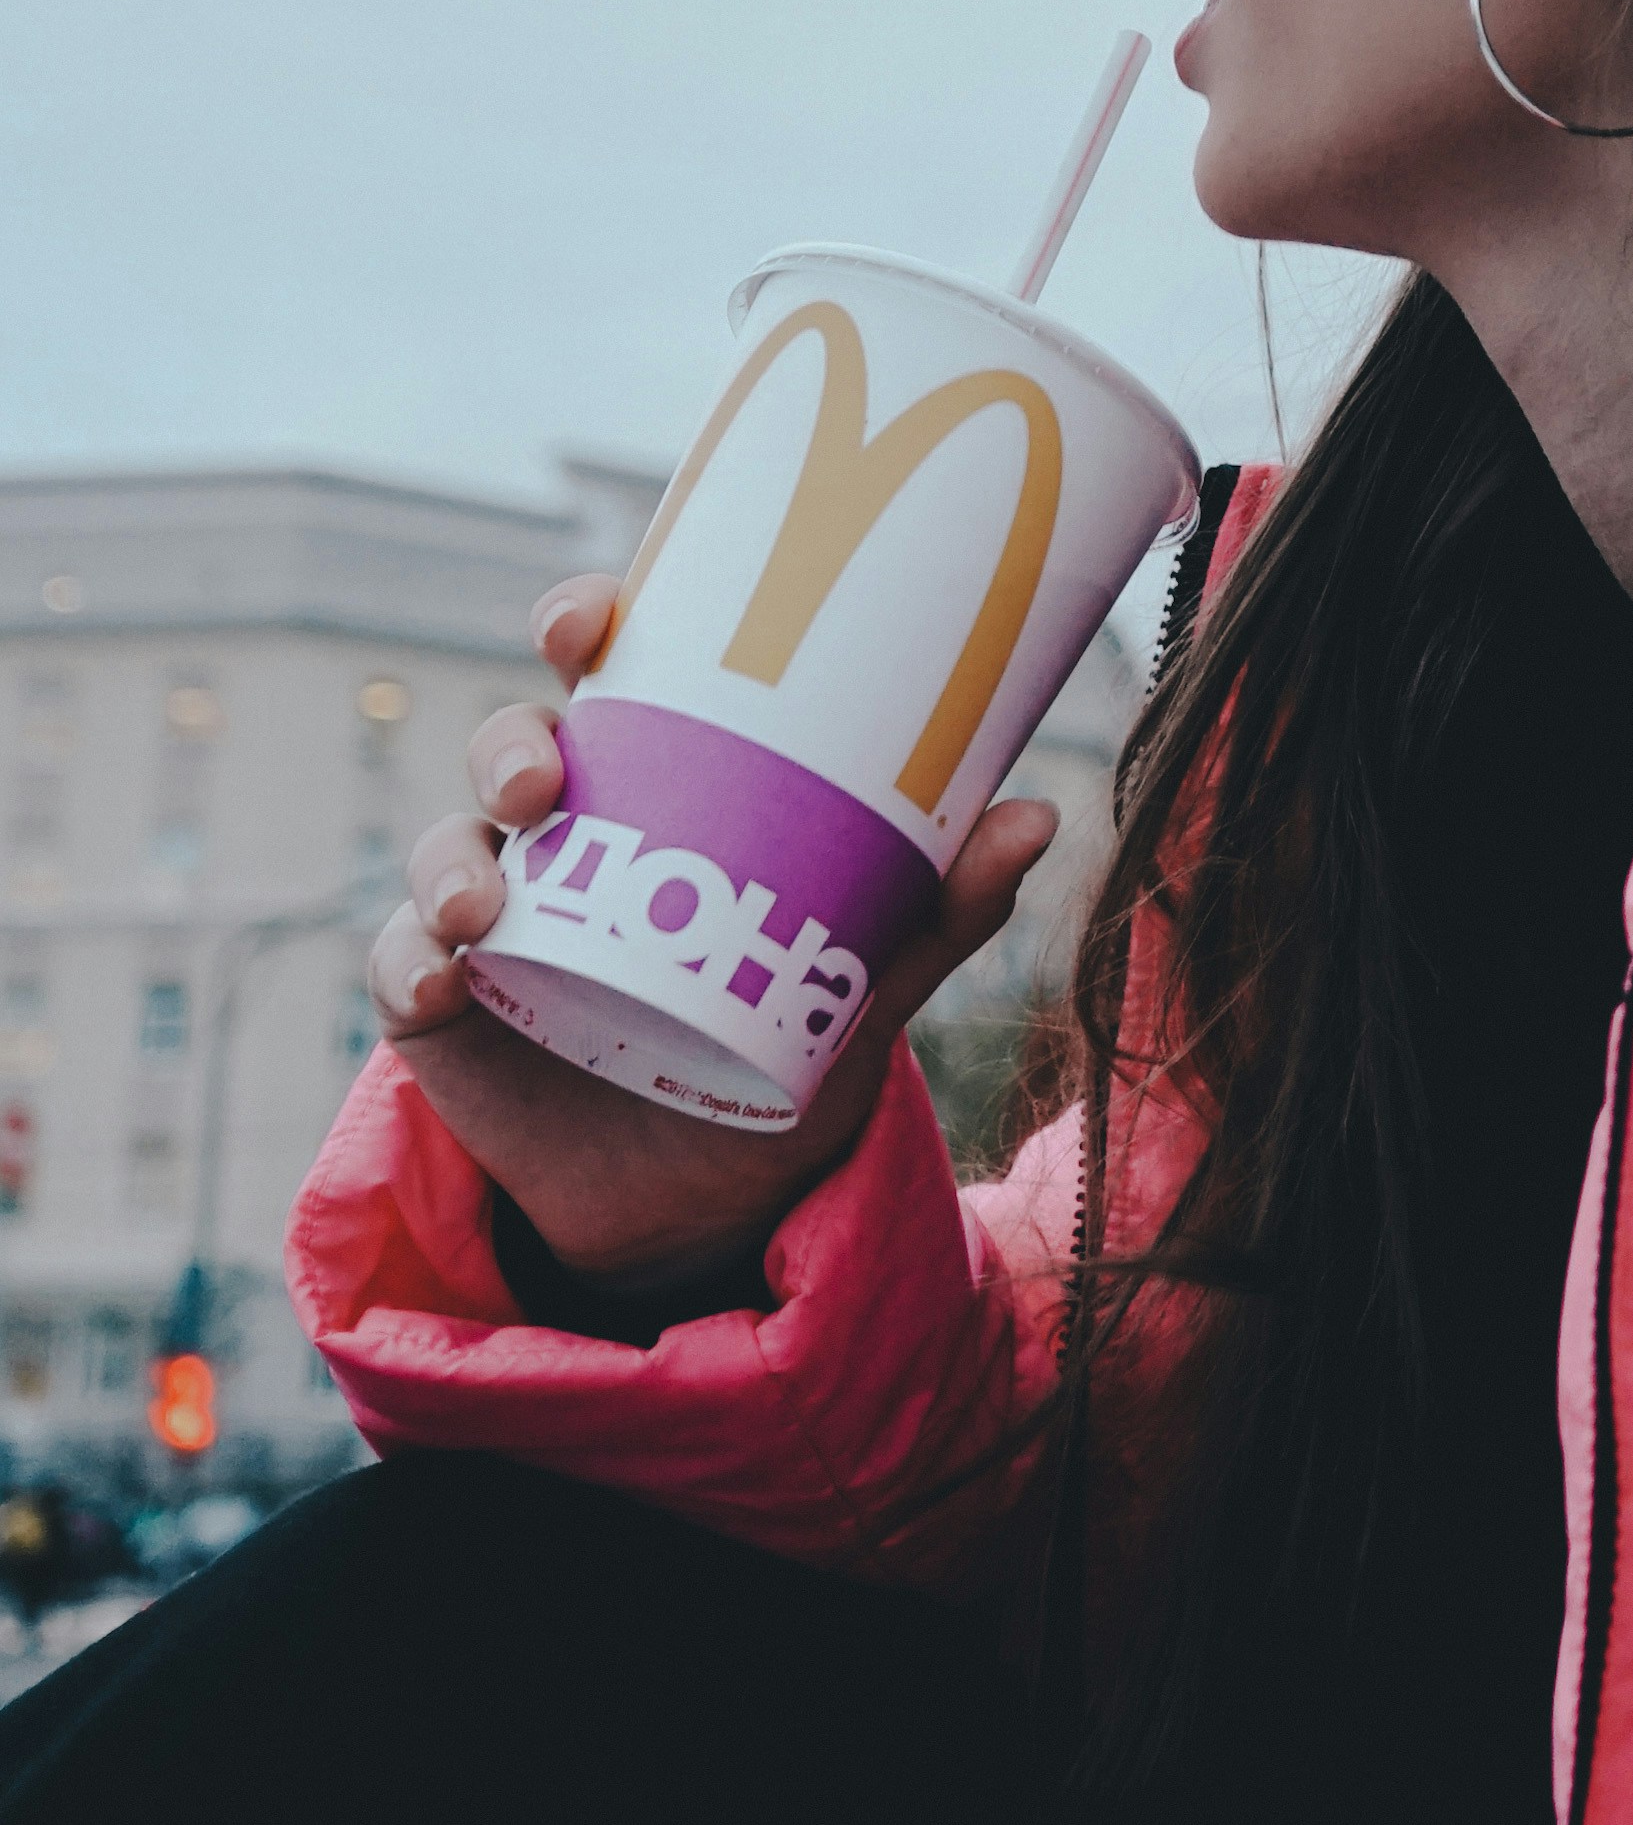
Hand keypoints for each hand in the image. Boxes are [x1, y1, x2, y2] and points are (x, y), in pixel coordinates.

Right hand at [367, 569, 1061, 1291]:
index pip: (605, 677)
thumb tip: (1039, 813)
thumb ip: (938, 911)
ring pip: (445, 848)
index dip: (583, 623)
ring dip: (449, 860)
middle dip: (511, 746)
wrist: (709, 1203)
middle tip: (545, 779)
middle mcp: (561, 836)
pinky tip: (439, 981)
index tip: (592, 621)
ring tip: (485, 908)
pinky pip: (401, 966)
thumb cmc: (778, 1048)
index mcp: (654, 789)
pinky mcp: (442, 1007)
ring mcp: (493, 917)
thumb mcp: (861, 987)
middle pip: (512, 748)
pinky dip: (408, 964)